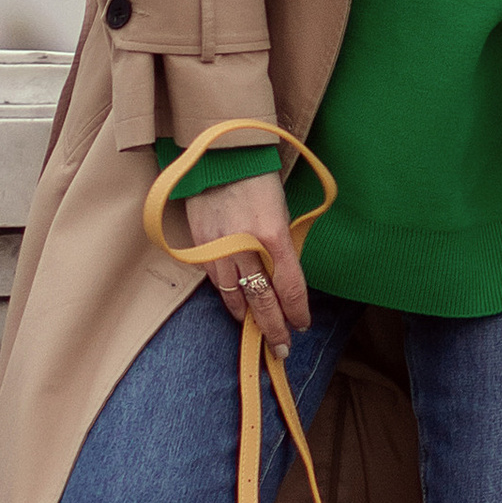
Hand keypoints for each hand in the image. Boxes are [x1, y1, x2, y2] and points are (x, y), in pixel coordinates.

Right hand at [192, 170, 309, 350]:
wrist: (220, 155)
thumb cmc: (259, 180)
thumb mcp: (281, 211)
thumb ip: (281, 246)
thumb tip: (283, 277)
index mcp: (274, 235)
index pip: (290, 286)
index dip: (297, 310)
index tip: (301, 324)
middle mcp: (246, 246)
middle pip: (262, 299)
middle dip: (274, 327)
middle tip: (281, 347)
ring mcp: (219, 246)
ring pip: (234, 296)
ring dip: (247, 318)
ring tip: (257, 332)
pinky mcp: (200, 244)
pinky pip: (214, 280)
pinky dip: (226, 296)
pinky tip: (235, 306)